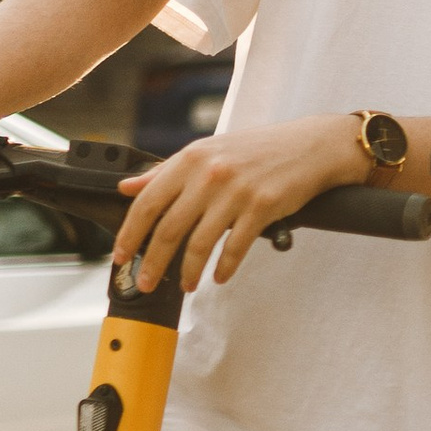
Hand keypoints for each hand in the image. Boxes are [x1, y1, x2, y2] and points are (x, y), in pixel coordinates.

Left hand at [115, 114, 364, 292]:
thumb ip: (166, 171)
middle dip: (154, 262)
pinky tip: (219, 277)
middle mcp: (209, 174)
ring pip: (200, 243)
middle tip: (147, 281)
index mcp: (190, 159)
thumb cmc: (257, 150)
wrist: (309, 146)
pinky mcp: (262, 207)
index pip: (148, 202)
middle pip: (170, 228)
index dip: (130, 233)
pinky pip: (236, 247)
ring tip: (186, 285)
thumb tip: (127, 187)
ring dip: (189, 271)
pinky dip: (224, 267)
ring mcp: (236, 191)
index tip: (122, 255)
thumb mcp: (206, 151)